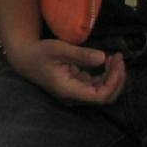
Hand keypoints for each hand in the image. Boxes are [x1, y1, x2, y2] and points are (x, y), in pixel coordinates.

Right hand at [4, 36, 125, 104]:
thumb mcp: (59, 50)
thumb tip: (103, 58)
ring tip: (116, 58)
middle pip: (104, 97)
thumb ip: (80, 55)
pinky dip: (106, 75)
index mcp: (69, 90)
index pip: (99, 96)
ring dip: (113, 77)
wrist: (26, 58)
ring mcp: (76, 93)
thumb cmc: (40, 53)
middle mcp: (74, 96)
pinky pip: (97, 85)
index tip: (117, 64)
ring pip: (103, 92)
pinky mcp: (77, 86)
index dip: (113, 82)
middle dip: (117, 79)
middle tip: (120, 58)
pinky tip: (107, 61)